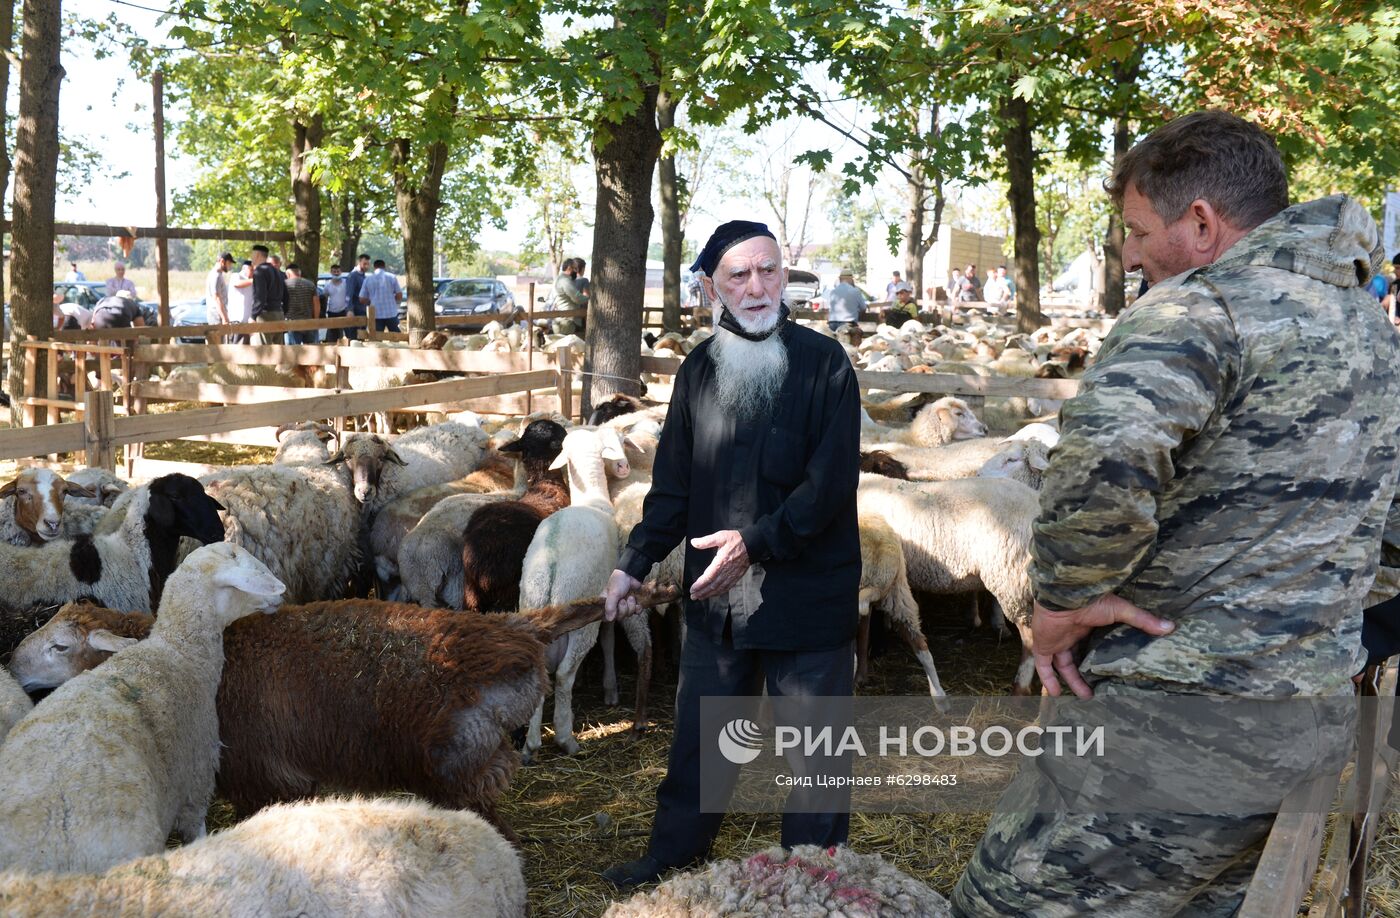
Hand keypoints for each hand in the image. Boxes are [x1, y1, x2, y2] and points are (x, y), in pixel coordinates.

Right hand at [604, 569, 641, 621]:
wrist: (631, 574)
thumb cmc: (619, 581)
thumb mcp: (613, 593)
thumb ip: (610, 606)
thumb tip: (610, 619)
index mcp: (607, 603)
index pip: (606, 616)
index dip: (612, 616)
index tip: (615, 611)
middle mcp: (615, 606)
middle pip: (619, 617)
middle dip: (623, 609)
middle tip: (623, 600)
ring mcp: (625, 605)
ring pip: (628, 615)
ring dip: (631, 606)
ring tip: (630, 597)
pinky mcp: (634, 604)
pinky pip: (636, 612)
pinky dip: (638, 608)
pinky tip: (637, 604)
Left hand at [689, 530, 749, 600]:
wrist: (752, 544)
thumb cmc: (736, 540)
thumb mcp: (720, 536)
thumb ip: (706, 541)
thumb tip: (693, 542)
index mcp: (721, 561)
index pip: (709, 577)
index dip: (700, 584)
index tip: (692, 589)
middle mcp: (727, 571)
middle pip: (713, 585)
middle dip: (702, 592)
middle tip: (693, 596)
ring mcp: (732, 575)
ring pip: (719, 588)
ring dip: (709, 594)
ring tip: (700, 597)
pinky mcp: (737, 576)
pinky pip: (727, 587)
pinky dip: (719, 592)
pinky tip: (714, 594)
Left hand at [1032, 595, 1174, 698]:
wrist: (1064, 595)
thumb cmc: (1091, 601)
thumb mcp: (1121, 611)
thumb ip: (1142, 620)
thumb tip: (1170, 627)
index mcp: (1087, 624)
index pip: (1092, 643)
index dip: (1099, 657)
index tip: (1110, 671)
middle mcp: (1071, 634)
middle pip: (1077, 657)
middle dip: (1085, 673)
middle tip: (1098, 690)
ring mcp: (1056, 640)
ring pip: (1062, 665)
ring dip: (1072, 681)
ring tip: (1087, 697)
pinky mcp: (1043, 645)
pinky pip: (1043, 666)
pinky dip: (1047, 679)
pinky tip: (1055, 693)